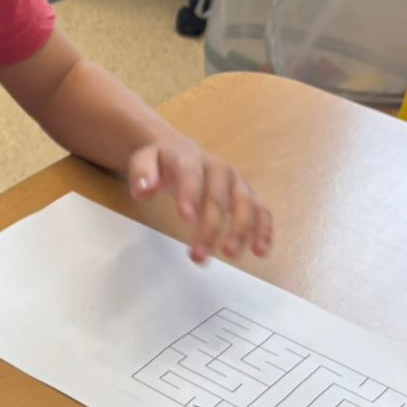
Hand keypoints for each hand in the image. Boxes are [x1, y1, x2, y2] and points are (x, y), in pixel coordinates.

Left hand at [129, 138, 272, 262]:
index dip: (190, 194)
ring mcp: (236, 183)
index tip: (186, 218)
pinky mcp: (247, 196)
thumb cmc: (162, 162)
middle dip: (210, 226)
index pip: (191, 175)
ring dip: (242, 230)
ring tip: (230, 254)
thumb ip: (141, 172)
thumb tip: (142, 189)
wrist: (180, 151)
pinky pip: (262, 211)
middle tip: (198, 255)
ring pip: (246, 204)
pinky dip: (264, 230)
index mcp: (191, 158)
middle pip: (218, 197)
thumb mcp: (144, 160)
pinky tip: (260, 251)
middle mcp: (219, 169)